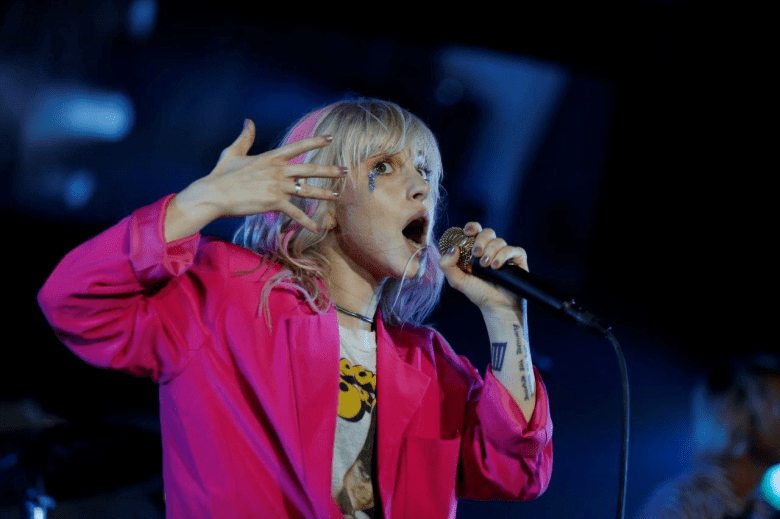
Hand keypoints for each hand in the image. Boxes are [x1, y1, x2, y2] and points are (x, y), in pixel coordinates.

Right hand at [167, 119, 345, 239]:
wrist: (213, 194)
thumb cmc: (221, 175)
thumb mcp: (233, 152)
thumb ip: (244, 137)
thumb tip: (248, 122)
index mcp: (271, 158)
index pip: (298, 147)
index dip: (315, 142)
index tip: (330, 139)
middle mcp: (278, 170)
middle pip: (310, 169)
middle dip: (330, 170)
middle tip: (346, 170)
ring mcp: (277, 187)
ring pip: (307, 190)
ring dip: (324, 193)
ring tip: (338, 195)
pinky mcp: (274, 203)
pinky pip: (295, 213)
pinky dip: (307, 222)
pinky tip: (318, 228)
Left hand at [438, 222, 527, 313]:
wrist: (497, 307)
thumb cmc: (478, 293)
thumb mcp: (457, 281)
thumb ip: (447, 265)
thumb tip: (453, 248)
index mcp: (475, 251)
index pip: (475, 231)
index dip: (472, 227)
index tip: (467, 232)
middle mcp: (490, 249)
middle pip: (488, 232)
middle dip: (481, 240)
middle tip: (476, 254)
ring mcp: (504, 254)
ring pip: (499, 241)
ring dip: (491, 251)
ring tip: (487, 267)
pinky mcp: (517, 259)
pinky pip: (513, 249)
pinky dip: (503, 255)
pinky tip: (497, 267)